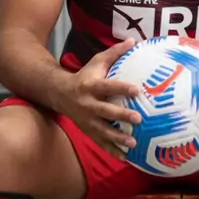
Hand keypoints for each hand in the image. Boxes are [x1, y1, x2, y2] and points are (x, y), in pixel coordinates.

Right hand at [62, 38, 141, 159]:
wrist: (60, 94)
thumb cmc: (85, 76)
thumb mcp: (96, 62)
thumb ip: (114, 53)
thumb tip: (133, 40)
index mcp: (91, 86)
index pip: (108, 87)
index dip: (122, 89)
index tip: (137, 90)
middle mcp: (88, 104)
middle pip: (105, 112)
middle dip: (121, 116)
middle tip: (138, 119)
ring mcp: (86, 120)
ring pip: (102, 131)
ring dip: (117, 138)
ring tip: (133, 143)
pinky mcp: (87, 131)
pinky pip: (100, 143)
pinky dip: (112, 151)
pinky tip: (126, 157)